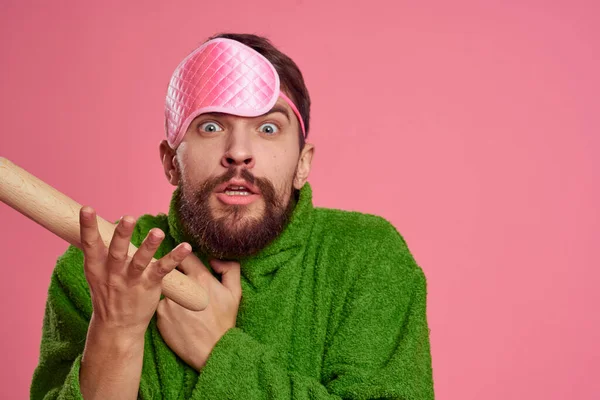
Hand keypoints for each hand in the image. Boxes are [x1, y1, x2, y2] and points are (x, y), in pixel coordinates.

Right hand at [79, 206, 191, 337]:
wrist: (117, 327)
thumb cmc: (108, 293)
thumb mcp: (96, 273)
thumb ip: (100, 250)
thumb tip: (101, 222)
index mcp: (96, 267)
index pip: (90, 244)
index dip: (87, 227)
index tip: (87, 209)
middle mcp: (113, 273)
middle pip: (117, 252)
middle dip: (122, 235)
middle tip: (127, 218)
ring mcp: (132, 280)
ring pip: (140, 261)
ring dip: (149, 246)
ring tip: (157, 232)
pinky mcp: (150, 286)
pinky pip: (163, 269)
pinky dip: (175, 258)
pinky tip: (186, 247)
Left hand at [156, 255, 241, 370]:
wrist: (212, 351)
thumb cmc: (224, 321)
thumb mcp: (235, 293)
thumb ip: (230, 268)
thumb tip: (214, 259)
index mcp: (200, 278)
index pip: (185, 257)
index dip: (184, 258)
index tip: (186, 264)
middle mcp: (182, 287)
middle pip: (171, 271)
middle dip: (176, 275)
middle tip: (183, 285)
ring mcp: (168, 301)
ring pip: (166, 288)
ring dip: (172, 293)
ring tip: (183, 306)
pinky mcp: (160, 315)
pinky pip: (161, 305)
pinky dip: (168, 308)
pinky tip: (178, 318)